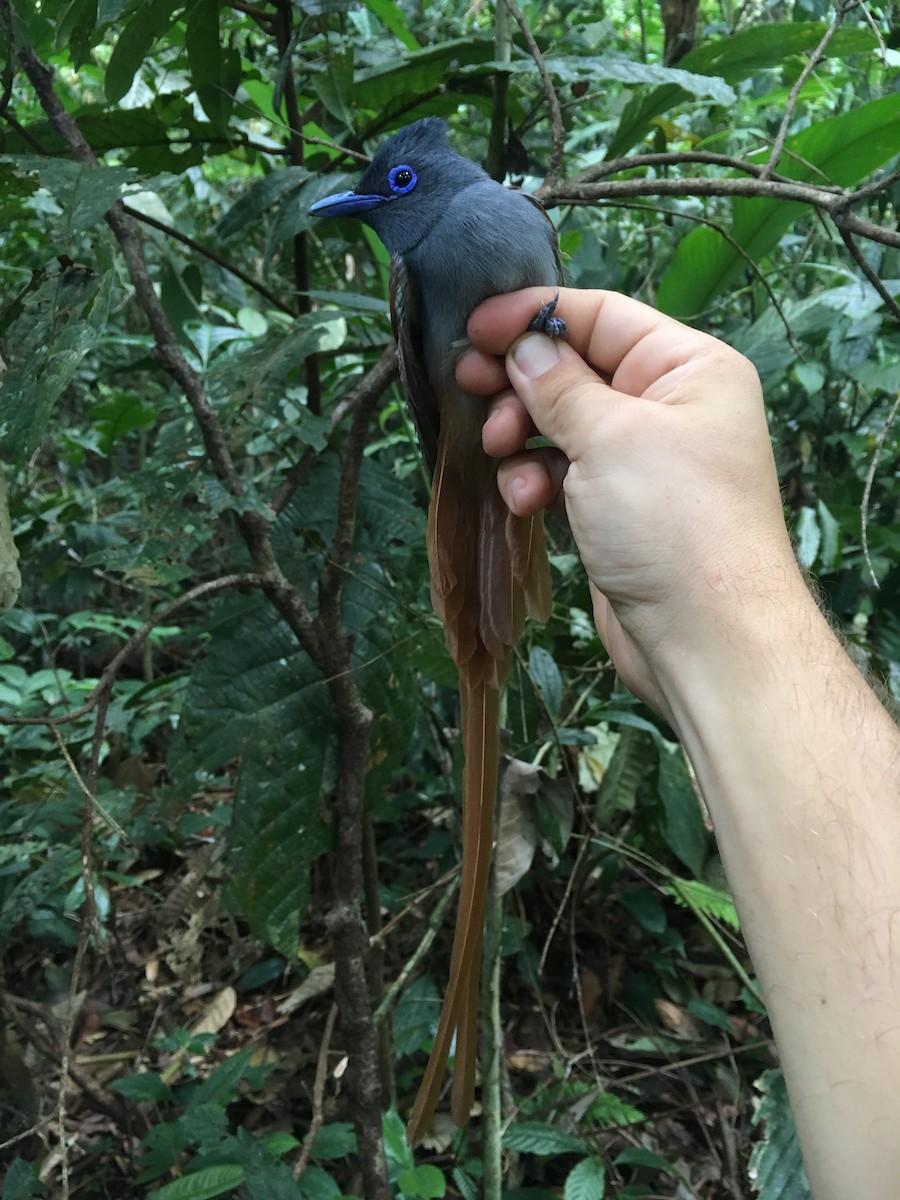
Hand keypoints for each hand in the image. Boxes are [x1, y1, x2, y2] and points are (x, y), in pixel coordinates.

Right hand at [456, 288, 797, 713]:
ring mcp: (643, 462)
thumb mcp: (610, 436)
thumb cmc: (671, 521)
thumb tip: (521, 346)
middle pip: (577, 370)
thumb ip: (557, 384)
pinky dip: (537, 480)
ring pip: (563, 425)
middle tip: (468, 387)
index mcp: (688, 367)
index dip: (534, 316)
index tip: (475, 327)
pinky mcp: (619, 509)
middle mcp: (670, 406)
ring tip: (498, 453)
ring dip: (522, 436)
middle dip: (521, 381)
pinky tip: (522, 501)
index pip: (602, 316)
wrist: (706, 638)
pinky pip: (565, 474)